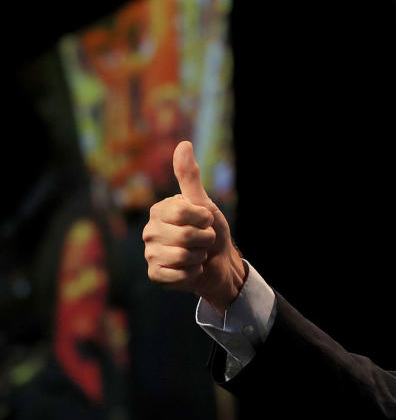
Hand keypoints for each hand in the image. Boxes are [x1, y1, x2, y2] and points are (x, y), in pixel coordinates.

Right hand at [143, 141, 245, 313]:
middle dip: (204, 239)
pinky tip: (192, 270)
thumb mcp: (204, 203)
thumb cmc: (212, 231)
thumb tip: (183, 144)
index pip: (183, 212)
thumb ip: (190, 177)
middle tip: (203, 240)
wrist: (221, 263)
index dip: (204, 218)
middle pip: (185, 235)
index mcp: (159, 211)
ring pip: (182, 256)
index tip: (206, 220)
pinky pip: (177, 275)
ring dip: (199, 257)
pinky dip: (192, 274)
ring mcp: (151, 254)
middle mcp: (150, 231)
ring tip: (198, 254)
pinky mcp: (156, 275)